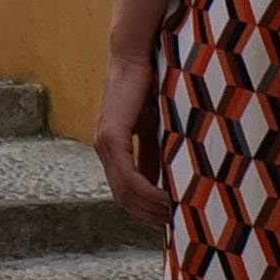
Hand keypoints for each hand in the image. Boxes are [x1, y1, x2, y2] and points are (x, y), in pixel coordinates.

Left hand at [95, 43, 164, 232]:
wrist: (135, 54)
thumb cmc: (147, 86)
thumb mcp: (154, 127)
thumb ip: (156, 153)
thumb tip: (167, 182)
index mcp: (112, 148)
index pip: (124, 190)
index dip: (143, 209)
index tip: (167, 220)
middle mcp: (104, 149)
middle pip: (123, 197)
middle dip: (147, 215)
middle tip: (174, 225)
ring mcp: (105, 144)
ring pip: (125, 191)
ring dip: (150, 208)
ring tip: (175, 215)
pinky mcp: (112, 136)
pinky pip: (129, 176)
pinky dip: (147, 192)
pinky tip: (166, 200)